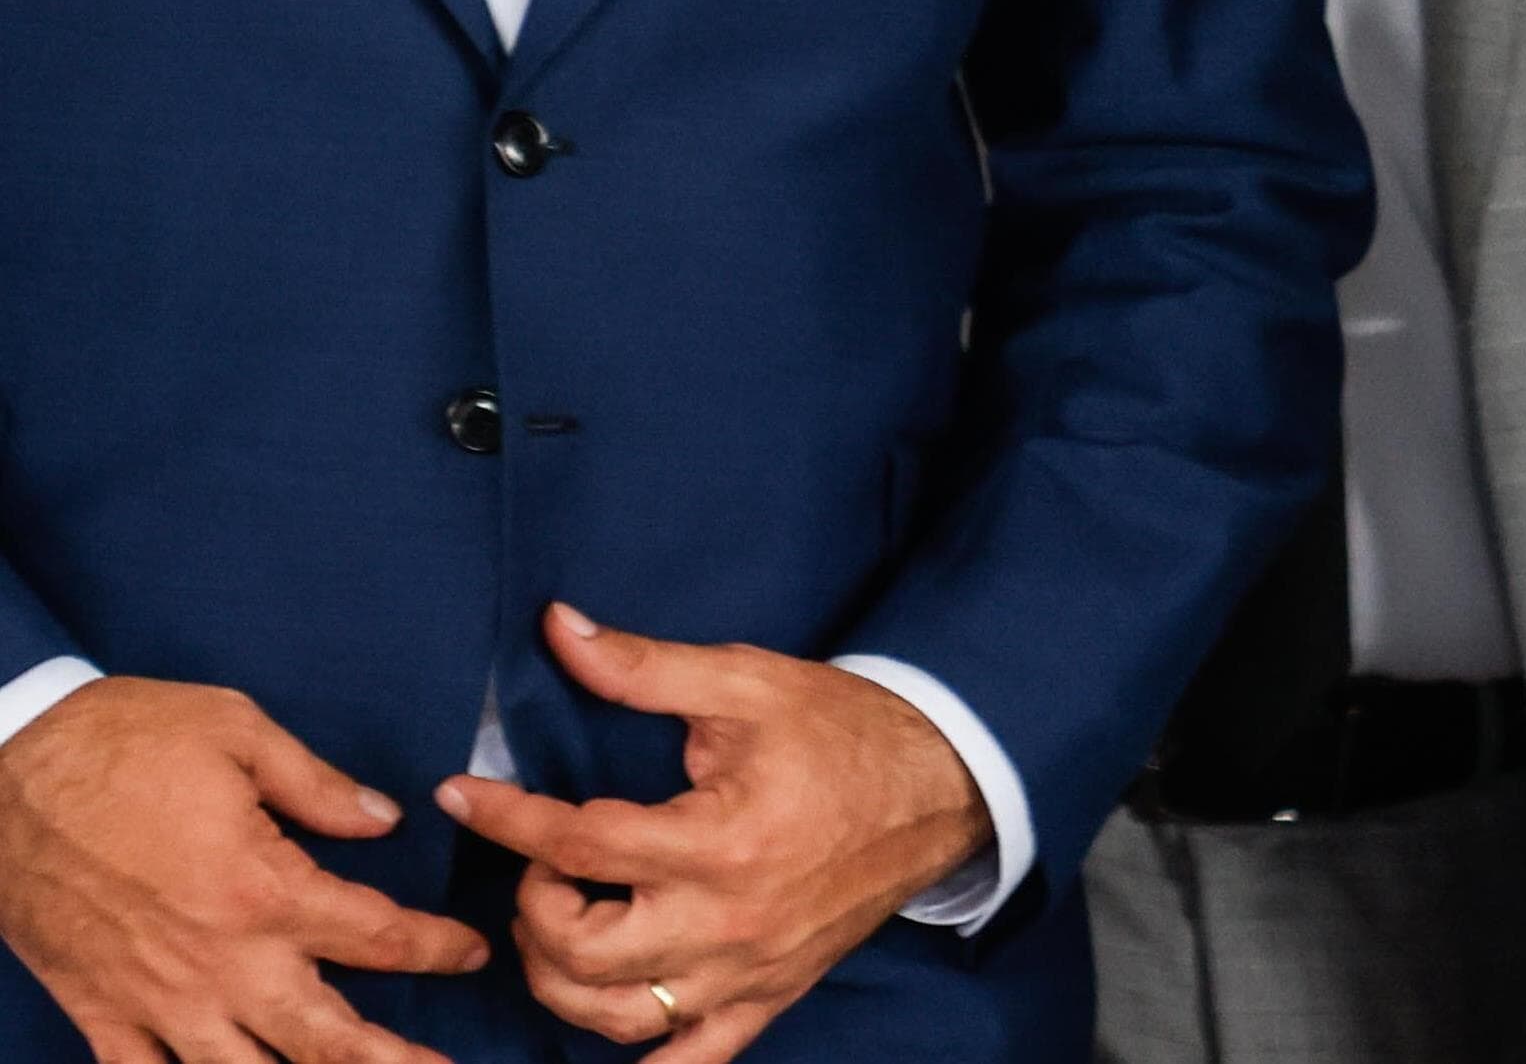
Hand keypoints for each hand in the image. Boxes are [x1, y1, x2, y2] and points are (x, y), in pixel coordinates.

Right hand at [0, 673, 486, 1063]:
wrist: (3, 777)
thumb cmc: (125, 741)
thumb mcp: (238, 731)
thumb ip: (318, 785)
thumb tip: (384, 819)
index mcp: (258, 888)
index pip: (372, 934)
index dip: (433, 946)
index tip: (473, 951)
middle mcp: (213, 962)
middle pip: (320, 1036)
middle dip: (389, 1060)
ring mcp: (152, 1000)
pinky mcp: (98, 1015)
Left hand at [437, 605, 992, 1057]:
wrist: (938, 783)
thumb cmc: (840, 728)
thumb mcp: (745, 681)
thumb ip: (646, 666)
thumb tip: (560, 630)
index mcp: (717, 839)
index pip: (579, 842)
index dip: (508, 819)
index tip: (462, 795)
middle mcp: (725, 922)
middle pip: (580, 950)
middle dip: (534, 904)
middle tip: (545, 860)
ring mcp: (745, 974)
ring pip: (613, 1018)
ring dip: (560, 979)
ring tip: (561, 923)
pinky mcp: (768, 1001)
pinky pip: (687, 1062)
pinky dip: (639, 1058)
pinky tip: (609, 1015)